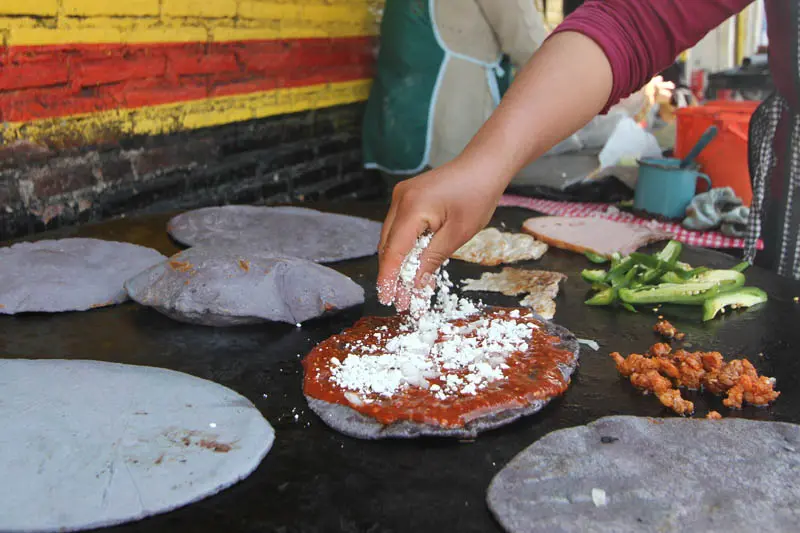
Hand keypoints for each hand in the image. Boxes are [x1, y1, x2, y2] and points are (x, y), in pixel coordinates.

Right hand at [377, 159, 506, 309]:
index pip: (393, 250)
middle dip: (393, 275)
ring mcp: (402, 196)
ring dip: (398, 262)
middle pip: (388, 245)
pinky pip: (400, 227)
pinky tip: (413, 265)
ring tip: (405, 289)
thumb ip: (432, 259)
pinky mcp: (408, 197)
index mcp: (411, 207)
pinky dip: (405, 247)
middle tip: (400, 301)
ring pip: (392, 238)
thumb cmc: (477, 195)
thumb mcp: (458, 234)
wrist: (484, 165)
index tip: (387, 299)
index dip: (388, 277)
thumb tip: (415, 284)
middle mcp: (400, 200)